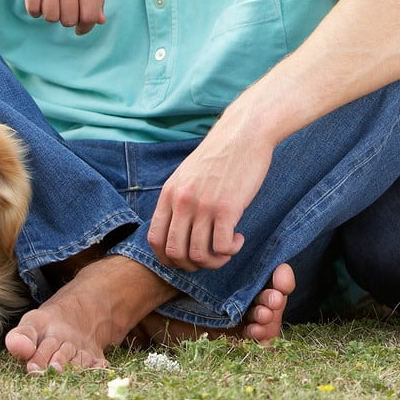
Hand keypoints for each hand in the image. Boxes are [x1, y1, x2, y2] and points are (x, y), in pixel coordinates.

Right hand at [23, 0, 105, 34]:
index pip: (91, 16)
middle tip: (64, 9)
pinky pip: (33, 9)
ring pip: (51, 17)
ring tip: (52, 2)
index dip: (86, 27)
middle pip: (69, 20)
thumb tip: (99, 21)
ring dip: (51, 15)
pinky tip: (40, 1)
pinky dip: (36, 11)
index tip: (80, 28)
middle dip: (67, 19)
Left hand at [147, 122, 273, 270]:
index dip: (167, 258)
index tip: (185, 259)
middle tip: (209, 258)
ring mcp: (204, 206)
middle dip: (191, 265)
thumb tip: (177, 229)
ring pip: (199, 255)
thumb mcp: (187, 175)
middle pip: (175, 253)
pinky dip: (230, 251)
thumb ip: (178, 199)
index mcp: (169, 194)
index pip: (155, 239)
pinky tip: (237, 239)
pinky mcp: (227, 208)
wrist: (244, 134)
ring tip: (226, 249)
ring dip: (214, 261)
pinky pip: (222, 247)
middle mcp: (182, 202)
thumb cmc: (220, 155)